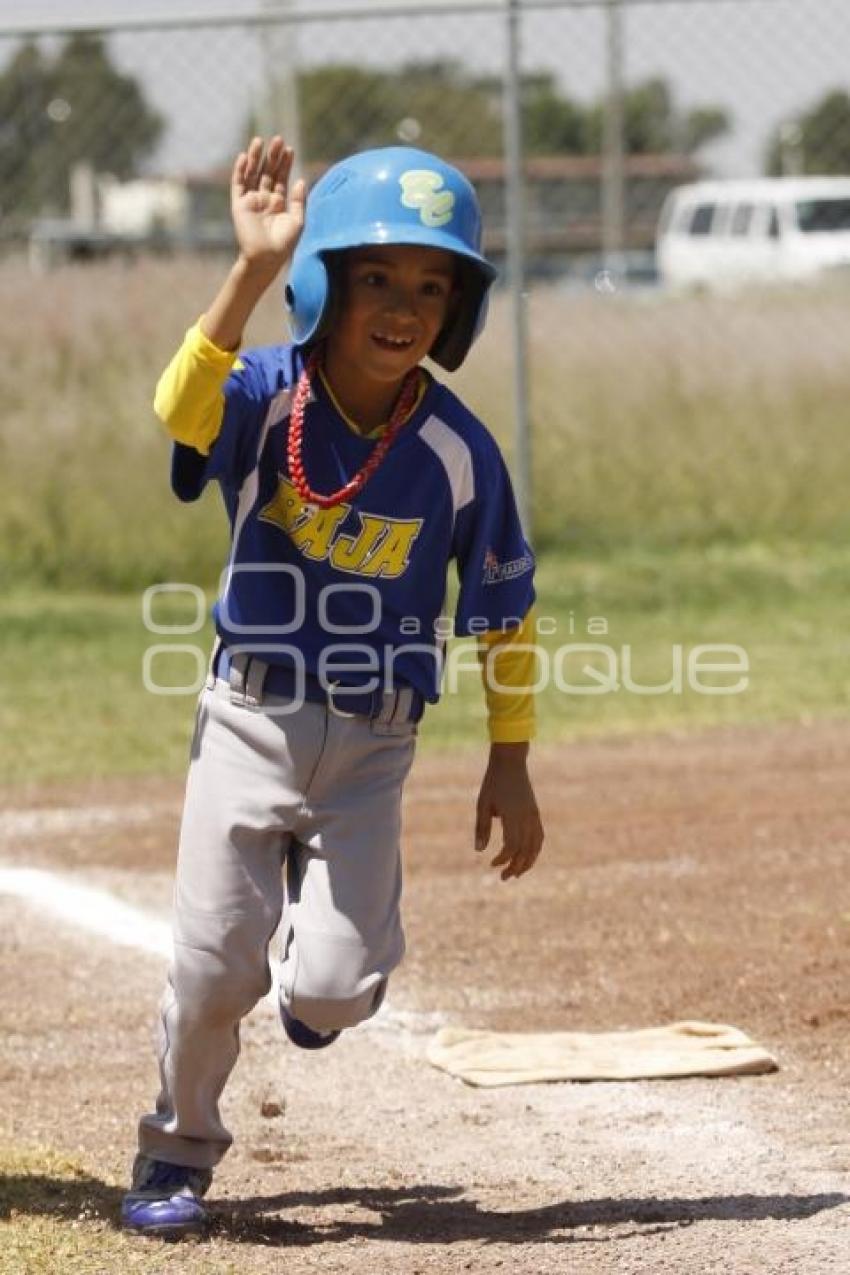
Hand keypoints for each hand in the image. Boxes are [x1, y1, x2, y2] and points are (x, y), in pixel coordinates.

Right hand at [231, 135, 305, 273]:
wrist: (266, 258)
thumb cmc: (284, 244)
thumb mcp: (297, 221)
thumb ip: (299, 201)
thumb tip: (301, 180)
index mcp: (278, 203)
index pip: (281, 178)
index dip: (285, 164)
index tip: (289, 150)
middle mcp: (264, 199)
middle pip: (267, 172)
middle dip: (272, 156)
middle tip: (278, 140)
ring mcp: (251, 201)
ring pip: (252, 174)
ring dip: (255, 157)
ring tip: (260, 141)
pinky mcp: (239, 204)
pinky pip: (238, 184)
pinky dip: (239, 170)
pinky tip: (244, 157)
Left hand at [475, 744, 544, 880]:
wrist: (511, 763)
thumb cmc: (493, 783)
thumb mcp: (482, 804)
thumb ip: (482, 828)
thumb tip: (479, 851)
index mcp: (512, 815)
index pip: (511, 845)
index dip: (503, 859)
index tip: (492, 864)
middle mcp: (527, 817)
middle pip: (525, 850)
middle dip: (515, 867)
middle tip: (503, 877)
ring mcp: (534, 816)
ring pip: (536, 846)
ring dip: (527, 862)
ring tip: (516, 873)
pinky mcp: (536, 814)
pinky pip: (539, 837)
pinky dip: (535, 850)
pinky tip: (527, 857)